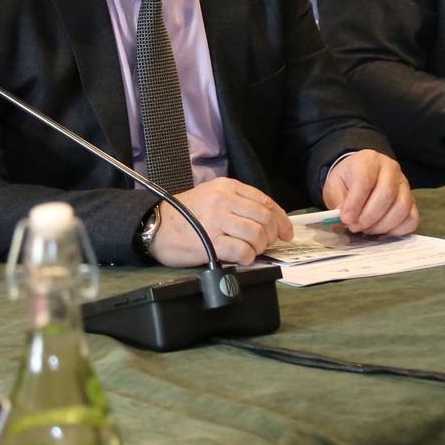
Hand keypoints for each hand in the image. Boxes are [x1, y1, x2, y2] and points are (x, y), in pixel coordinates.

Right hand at [149, 178, 292, 265]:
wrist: (157, 226)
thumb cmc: (186, 214)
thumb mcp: (212, 196)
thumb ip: (238, 203)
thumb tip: (269, 221)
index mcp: (227, 187)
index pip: (265, 201)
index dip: (281, 219)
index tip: (287, 232)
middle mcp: (223, 200)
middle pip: (264, 218)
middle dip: (273, 235)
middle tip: (268, 244)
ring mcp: (217, 221)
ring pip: (257, 235)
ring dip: (260, 247)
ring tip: (251, 250)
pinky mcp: (211, 242)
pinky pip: (243, 251)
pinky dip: (248, 257)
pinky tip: (242, 258)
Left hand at [320, 151, 419, 235]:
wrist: (361, 175)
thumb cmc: (347, 180)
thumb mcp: (335, 186)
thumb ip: (339, 201)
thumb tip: (345, 220)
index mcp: (369, 160)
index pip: (365, 181)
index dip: (355, 203)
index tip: (346, 219)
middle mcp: (391, 169)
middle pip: (387, 194)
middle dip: (369, 216)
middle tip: (355, 226)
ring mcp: (405, 185)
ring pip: (402, 208)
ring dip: (382, 225)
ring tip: (366, 229)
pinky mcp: (412, 201)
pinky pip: (412, 219)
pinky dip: (396, 230)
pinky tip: (381, 230)